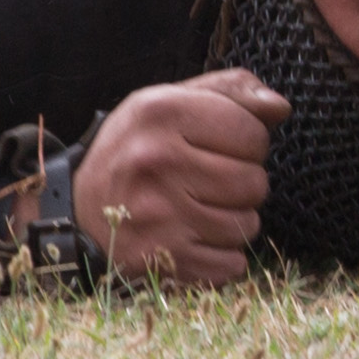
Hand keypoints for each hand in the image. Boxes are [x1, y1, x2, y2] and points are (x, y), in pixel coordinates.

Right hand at [77, 71, 279, 285]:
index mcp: (162, 113)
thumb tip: (280, 108)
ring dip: (234, 220)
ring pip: (247, 226)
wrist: (78, 208)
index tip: (222, 147)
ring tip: (201, 208)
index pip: (253, 134)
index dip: (249, 142)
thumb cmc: (136, 149)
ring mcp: (159, 215)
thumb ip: (229, 93)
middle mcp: (158, 162)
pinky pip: (231, 265)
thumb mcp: (169, 102)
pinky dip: (221, 256)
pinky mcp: (160, 258)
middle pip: (255, 183)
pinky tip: (194, 237)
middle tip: (210, 181)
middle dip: (243, 183)